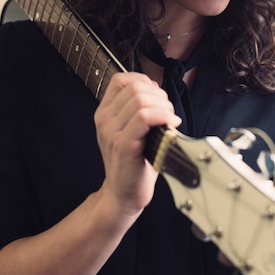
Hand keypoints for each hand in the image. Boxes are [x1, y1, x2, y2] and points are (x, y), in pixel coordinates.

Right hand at [94, 72, 181, 215]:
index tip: (157, 98)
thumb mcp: (132, 129)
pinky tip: (169, 126)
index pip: (121, 80)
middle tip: (167, 113)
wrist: (123, 194)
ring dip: (163, 107)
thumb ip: (138, 107)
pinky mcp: (123, 145)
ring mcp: (111, 132)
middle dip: (159, 96)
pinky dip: (162, 116)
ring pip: (141, 100)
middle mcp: (104, 120)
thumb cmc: (134, 162)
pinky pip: (144, 117)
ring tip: (169, 121)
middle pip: (135, 87)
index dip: (145, 82)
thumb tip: (155, 88)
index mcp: (105, 113)